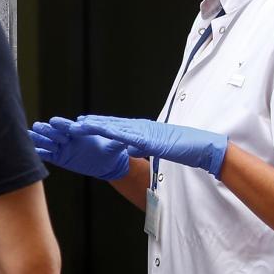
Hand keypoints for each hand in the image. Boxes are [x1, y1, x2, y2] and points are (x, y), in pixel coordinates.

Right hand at [29, 118, 129, 181]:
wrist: (107, 163)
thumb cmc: (111, 151)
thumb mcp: (115, 146)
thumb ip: (118, 140)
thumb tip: (126, 138)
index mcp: (77, 132)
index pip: (65, 124)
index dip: (60, 124)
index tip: (55, 123)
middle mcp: (67, 137)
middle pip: (51, 130)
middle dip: (48, 132)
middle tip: (52, 136)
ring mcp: (61, 147)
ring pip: (44, 141)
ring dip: (39, 139)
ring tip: (33, 138)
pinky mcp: (58, 158)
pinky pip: (45, 155)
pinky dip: (37, 152)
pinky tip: (30, 151)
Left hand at [74, 115, 228, 178]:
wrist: (201, 147)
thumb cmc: (182, 148)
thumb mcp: (157, 148)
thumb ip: (141, 147)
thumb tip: (128, 150)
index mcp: (142, 130)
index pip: (116, 127)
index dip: (98, 125)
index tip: (83, 124)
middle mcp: (141, 127)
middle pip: (111, 124)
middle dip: (91, 123)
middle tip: (72, 123)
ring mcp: (145, 132)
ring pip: (115, 128)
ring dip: (96, 126)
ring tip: (79, 125)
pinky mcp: (150, 140)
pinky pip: (128, 137)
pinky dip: (113, 134)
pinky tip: (103, 132)